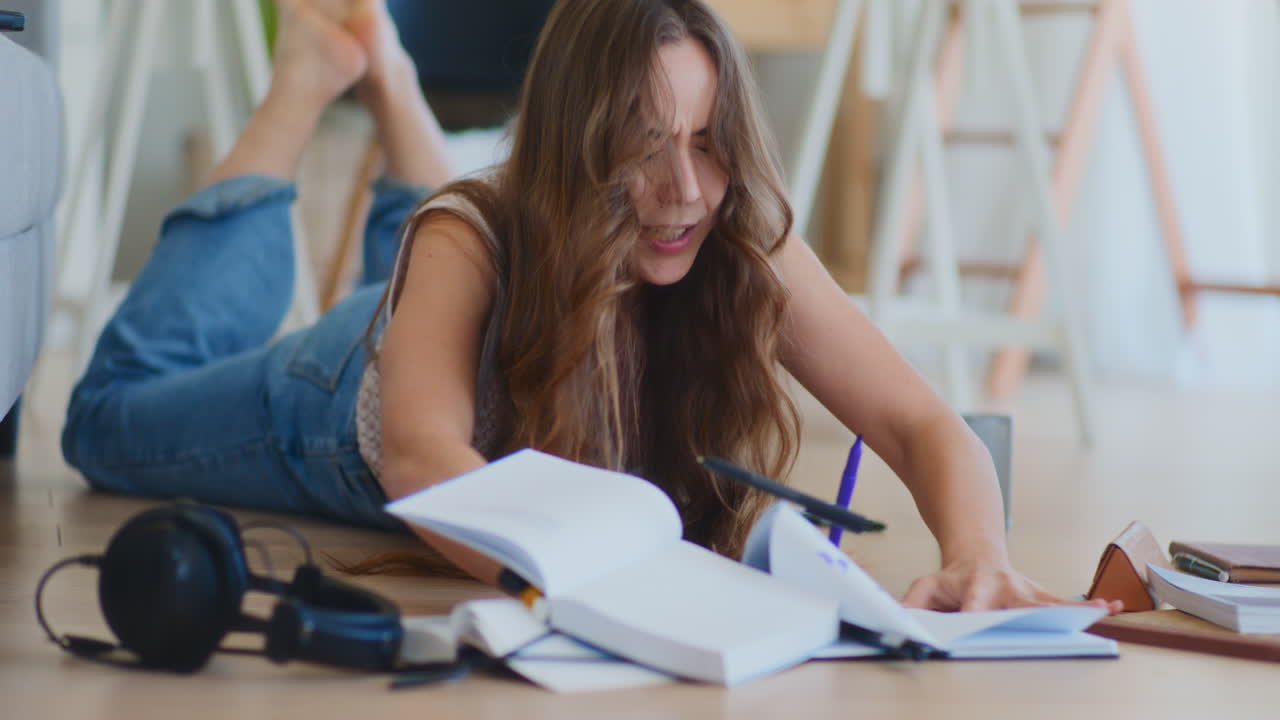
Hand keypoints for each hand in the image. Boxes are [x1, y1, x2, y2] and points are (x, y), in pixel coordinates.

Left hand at [901, 558, 1123, 612]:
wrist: (976, 554)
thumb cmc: (951, 579)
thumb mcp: (924, 588)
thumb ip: (910, 606)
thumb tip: (897, 622)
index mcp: (975, 588)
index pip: (975, 603)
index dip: (977, 612)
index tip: (979, 620)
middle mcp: (1004, 588)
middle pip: (1020, 605)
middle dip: (1035, 615)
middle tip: (1052, 622)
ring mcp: (1025, 591)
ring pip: (1051, 602)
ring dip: (1075, 609)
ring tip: (1104, 611)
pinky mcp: (1040, 595)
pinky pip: (1066, 603)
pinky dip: (1090, 606)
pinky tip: (1114, 608)